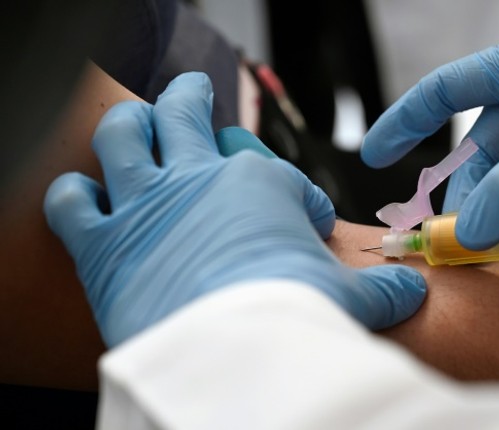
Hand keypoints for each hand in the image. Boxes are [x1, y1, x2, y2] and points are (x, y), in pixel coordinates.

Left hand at [44, 73, 425, 346]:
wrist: (240, 358)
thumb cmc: (299, 318)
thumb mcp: (352, 298)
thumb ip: (380, 290)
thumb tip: (411, 292)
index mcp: (261, 184)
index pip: (272, 170)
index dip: (293, 193)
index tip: (304, 220)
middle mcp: (199, 179)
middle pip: (185, 112)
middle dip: (191, 98)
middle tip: (194, 92)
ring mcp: (147, 205)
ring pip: (123, 135)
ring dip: (129, 123)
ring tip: (136, 122)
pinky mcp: (103, 246)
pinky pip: (71, 202)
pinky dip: (74, 196)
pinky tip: (85, 199)